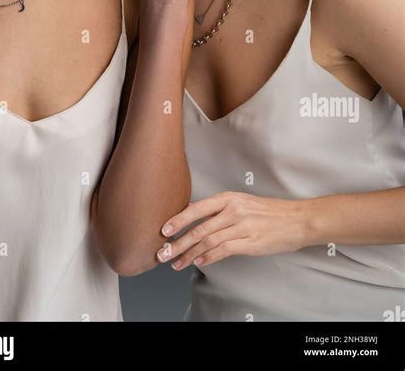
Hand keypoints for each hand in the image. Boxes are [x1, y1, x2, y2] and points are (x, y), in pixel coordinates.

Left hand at [156, 191, 307, 268]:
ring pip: (208, 241)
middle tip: (163, 253)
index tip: (164, 230)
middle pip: (199, 228)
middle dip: (178, 242)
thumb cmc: (269, 212)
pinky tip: (199, 263)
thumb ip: (220, 210)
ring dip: (190, 254)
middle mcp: (233, 210)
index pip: (197, 208)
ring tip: (177, 263)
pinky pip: (224, 250)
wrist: (296, 219)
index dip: (179, 219)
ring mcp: (242, 226)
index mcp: (229, 198)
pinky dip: (208, 258)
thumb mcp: (242, 202)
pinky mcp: (251, 242)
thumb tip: (195, 219)